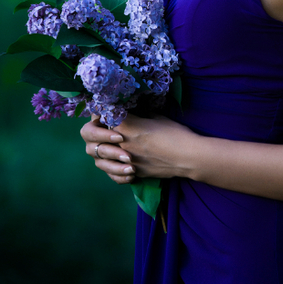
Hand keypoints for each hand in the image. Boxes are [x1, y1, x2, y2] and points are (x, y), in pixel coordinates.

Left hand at [80, 113, 197, 183]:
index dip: (101, 110)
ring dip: (102, 150)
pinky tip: (119, 164)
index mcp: (127, 126)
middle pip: (93, 135)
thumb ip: (139, 115)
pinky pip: (113, 174)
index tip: (105, 109)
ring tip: (109, 145)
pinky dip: (113, 170)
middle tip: (102, 126)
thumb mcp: (157, 117)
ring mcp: (125, 161)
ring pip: (99, 157)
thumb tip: (132, 113)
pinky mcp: (133, 173)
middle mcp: (121, 144)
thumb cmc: (176, 133)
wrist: (189, 157)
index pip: (103, 115)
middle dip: (95, 129)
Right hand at [80, 116, 134, 184]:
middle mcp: (93, 144)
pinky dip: (121, 177)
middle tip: (129, 156)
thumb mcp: (127, 116)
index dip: (103, 135)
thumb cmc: (134, 121)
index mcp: (94, 127)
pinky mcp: (109, 169)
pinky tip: (131, 177)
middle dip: (113, 153)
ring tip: (132, 169)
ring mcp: (100, 158)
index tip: (121, 138)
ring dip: (117, 168)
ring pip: (103, 165)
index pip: (90, 131)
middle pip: (96, 150)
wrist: (145, 137)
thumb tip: (111, 110)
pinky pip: (111, 176)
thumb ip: (116, 114)